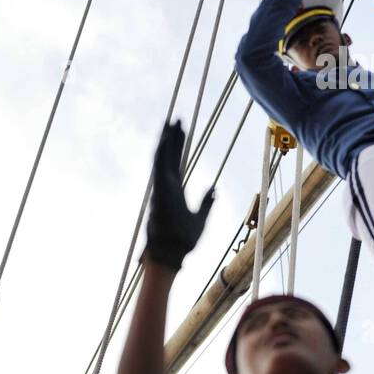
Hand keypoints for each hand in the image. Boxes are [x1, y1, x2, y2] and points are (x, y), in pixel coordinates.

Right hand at [145, 122, 214, 271]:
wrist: (173, 254)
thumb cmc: (184, 241)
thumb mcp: (201, 218)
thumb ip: (206, 202)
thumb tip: (214, 189)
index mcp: (175, 191)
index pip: (176, 162)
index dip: (179, 145)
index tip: (182, 129)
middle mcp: (167, 186)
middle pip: (169, 156)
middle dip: (173, 137)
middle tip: (176, 119)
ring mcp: (162, 188)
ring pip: (162, 158)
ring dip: (166, 141)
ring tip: (170, 122)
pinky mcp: (160, 192)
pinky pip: (159, 168)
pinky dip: (162, 153)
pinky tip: (165, 139)